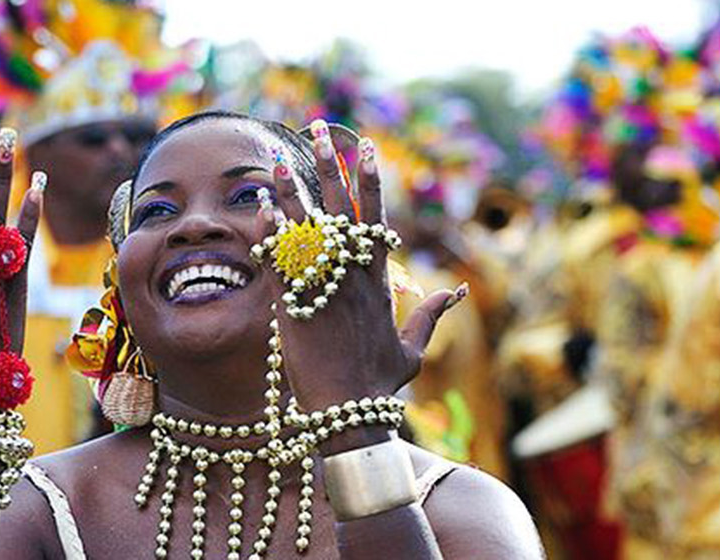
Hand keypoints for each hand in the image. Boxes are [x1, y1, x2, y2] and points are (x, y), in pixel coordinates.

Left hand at [267, 121, 464, 415]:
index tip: (364, 148)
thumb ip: (429, 316)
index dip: (369, 180)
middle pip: (342, 208)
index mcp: (378, 281)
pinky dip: (272, 230)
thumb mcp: (412, 349)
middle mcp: (352, 277)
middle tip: (321, 128)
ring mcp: (322, 288)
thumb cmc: (379, 385)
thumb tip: (456, 292)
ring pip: (308, 227)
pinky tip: (263, 203)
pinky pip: (280, 258)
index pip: (374, 218)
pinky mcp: (293, 304)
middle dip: (331, 165)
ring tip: (282, 155)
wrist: (349, 412)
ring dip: (295, 188)